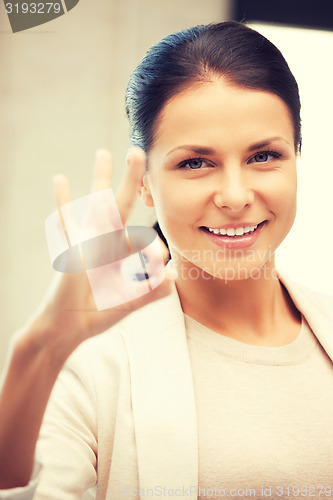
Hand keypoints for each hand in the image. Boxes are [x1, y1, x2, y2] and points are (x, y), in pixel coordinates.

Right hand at [28, 147, 171, 355]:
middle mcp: (105, 242)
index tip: (161, 270)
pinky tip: (59, 178)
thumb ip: (151, 291)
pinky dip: (62, 201)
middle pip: (121, 204)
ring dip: (100, 178)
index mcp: (122, 253)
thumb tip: (172, 272)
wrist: (68, 326)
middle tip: (138, 151)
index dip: (153, 252)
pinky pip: (65, 221)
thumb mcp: (131, 302)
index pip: (143, 237)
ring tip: (104, 153)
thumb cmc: (98, 313)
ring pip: (96, 204)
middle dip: (131, 179)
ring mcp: (87, 242)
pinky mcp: (72, 249)